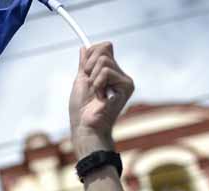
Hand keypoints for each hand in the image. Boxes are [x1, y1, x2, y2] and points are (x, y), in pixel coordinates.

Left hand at [69, 42, 133, 158]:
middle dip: (89, 66)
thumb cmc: (81, 109)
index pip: (104, 47)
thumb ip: (84, 64)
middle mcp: (119, 74)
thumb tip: (84, 47)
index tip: (85, 70)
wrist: (85, 125)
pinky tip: (102, 98)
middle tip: (90, 84)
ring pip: (104, 61)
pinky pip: (107, 72)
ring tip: (97, 93)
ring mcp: (124, 80)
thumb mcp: (81, 80)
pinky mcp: (127, 85)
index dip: (91, 53)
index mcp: (110, 72)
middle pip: (105, 49)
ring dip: (93, 78)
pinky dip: (98, 84)